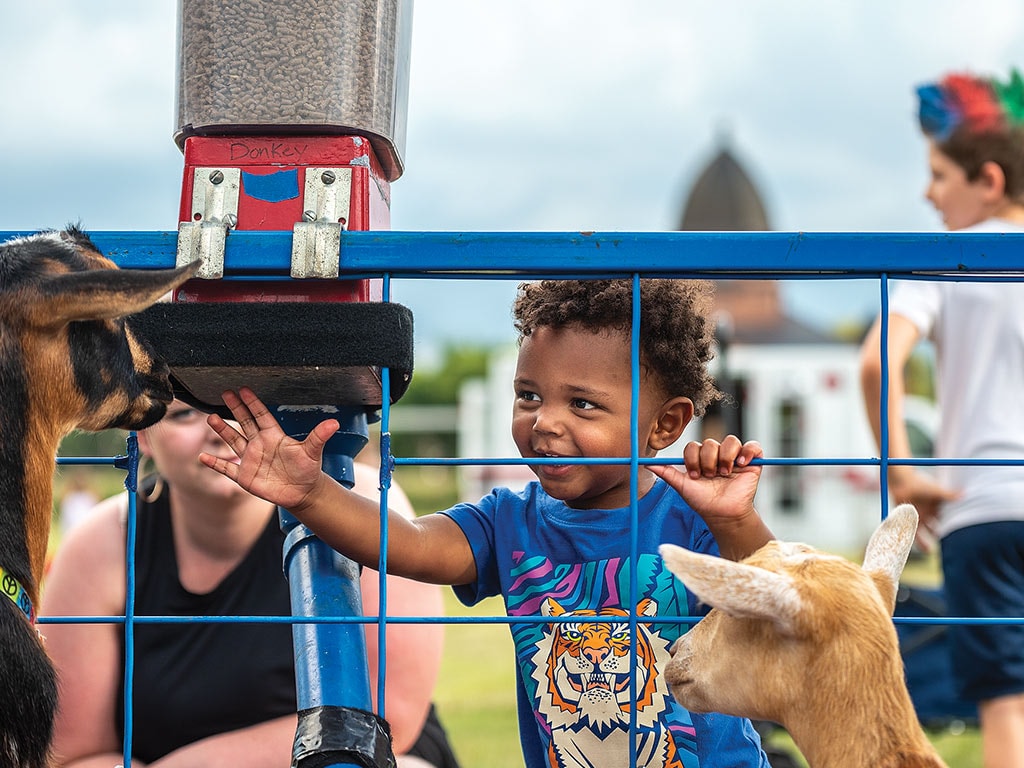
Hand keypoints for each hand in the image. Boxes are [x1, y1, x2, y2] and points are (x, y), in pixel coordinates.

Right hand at [199, 387, 339, 511]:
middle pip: (245, 422)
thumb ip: (319, 436)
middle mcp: (260, 444)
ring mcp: (251, 459)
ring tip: (211, 418)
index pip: (261, 415)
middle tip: (225, 392)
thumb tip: (334, 423)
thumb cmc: (307, 470)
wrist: (303, 492)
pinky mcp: (245, 476)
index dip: (253, 403)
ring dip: (222, 430)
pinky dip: (215, 463)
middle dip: (235, 408)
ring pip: (233, 440)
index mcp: (274, 436)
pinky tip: (203, 457)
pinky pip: (226, 468)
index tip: (244, 389)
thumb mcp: (312, 451)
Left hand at [650, 436, 762, 524]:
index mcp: (700, 458)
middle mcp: (717, 455)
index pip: (694, 446)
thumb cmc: (703, 502)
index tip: (695, 476)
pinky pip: (753, 446)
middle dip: (708, 461)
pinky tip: (741, 464)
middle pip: (710, 443)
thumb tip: (646, 464)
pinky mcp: (752, 462)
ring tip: (725, 474)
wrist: (722, 515)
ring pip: (730, 441)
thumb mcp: (682, 486)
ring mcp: (734, 458)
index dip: (692, 459)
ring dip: (725, 458)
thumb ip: (666, 473)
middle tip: (710, 476)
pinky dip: (748, 451)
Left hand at [887, 470, 959, 551]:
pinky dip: (919, 542)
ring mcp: (918, 517)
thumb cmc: (920, 484)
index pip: (947, 519)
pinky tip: (926, 550)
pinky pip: (913, 533)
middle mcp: (928, 513)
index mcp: (937, 506)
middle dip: (943, 536)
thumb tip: (966, 495)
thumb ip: (949, 495)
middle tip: (952, 546)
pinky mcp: (908, 519)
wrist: (901, 481)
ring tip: (934, 551)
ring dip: (928, 541)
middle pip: (937, 527)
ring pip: (925, 532)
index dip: (953, 527)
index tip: (962, 536)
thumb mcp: (936, 491)